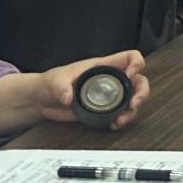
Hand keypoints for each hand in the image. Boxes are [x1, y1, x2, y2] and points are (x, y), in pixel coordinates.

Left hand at [0, 49, 149, 136]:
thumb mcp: (55, 80)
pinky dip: (122, 120)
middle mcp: (111, 79)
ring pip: (133, 99)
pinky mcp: (104, 110)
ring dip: (132, 110)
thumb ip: (61, 87)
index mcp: (104, 66)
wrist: (41, 100)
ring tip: (121, 120)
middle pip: (139, 80)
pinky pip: (121, 113)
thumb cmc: (50, 82)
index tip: (130, 75)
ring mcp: (109, 95)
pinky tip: (114, 125)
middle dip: (142, 92)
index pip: (130, 57)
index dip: (136, 64)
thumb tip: (68, 97)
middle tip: (134, 103)